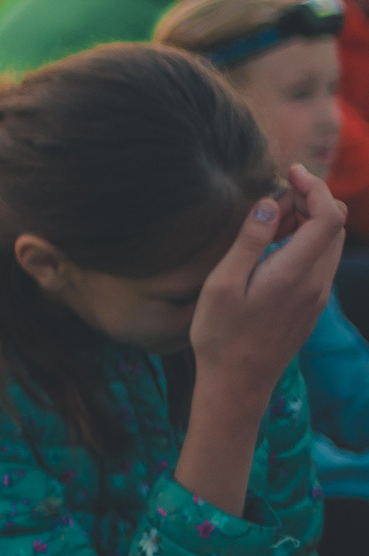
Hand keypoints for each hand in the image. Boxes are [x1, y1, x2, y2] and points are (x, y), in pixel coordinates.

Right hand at [177, 166, 345, 516]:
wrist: (238, 383)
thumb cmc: (220, 334)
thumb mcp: (223, 283)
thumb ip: (250, 240)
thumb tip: (273, 202)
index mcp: (295, 274)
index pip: (328, 217)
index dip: (315, 187)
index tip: (288, 172)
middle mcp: (316, 284)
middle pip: (335, 226)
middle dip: (313, 198)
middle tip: (276, 191)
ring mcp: (317, 296)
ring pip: (330, 243)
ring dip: (310, 219)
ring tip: (273, 215)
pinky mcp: (311, 305)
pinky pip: (321, 261)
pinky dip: (306, 240)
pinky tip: (275, 243)